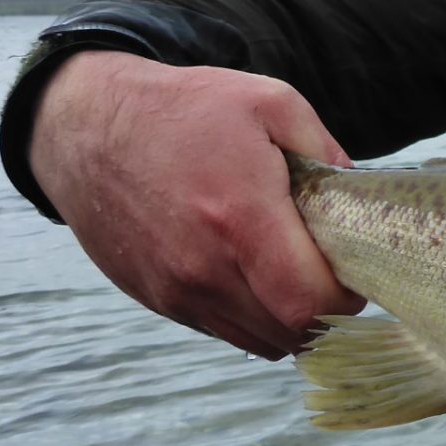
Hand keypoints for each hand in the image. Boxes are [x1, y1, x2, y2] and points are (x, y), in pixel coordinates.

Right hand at [27, 51, 364, 358]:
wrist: (85, 128)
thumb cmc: (185, 111)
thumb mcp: (271, 103)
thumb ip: (327, 152)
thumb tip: (359, 199)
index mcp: (241, 220)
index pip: (312, 303)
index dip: (346, 298)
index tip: (351, 271)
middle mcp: (205, 268)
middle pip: (292, 333)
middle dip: (327, 314)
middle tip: (329, 274)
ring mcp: (177, 291)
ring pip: (260, 341)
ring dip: (290, 321)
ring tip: (294, 276)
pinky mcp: (156, 299)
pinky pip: (223, 331)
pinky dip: (251, 317)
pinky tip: (254, 276)